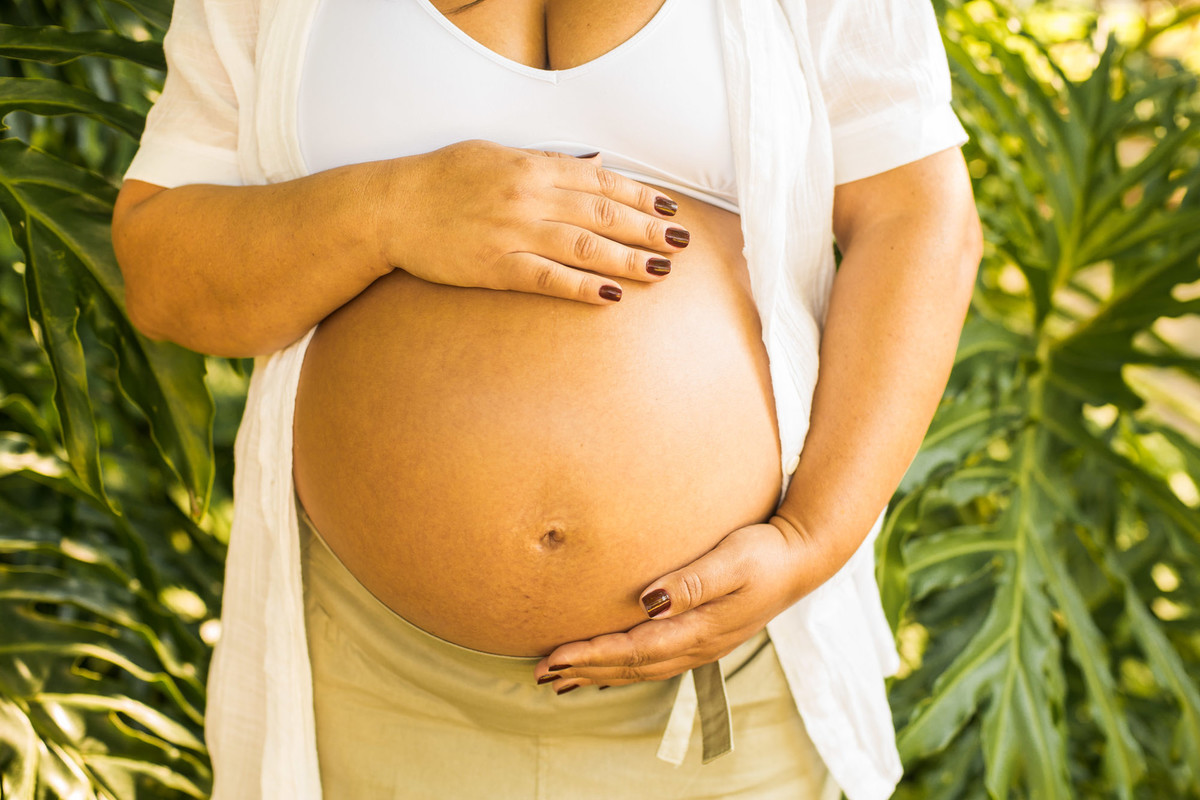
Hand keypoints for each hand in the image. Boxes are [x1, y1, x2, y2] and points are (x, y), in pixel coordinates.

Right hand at [373, 139, 688, 303]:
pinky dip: (583, 287)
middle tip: (680, 242)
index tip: (669, 209)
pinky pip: (549, 279)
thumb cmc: (441, 179)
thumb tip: (594, 164)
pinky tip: (612, 295)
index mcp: (532, 166)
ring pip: (585, 247)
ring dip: (628, 259)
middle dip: (647, 228)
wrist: (391, 208)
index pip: (601, 181)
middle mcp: (529, 197)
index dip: (640, 196)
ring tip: (661, 269)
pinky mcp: (497, 268)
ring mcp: (514, 233)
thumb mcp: (496, 154)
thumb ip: (548, 160)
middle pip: (603, 214)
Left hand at [533, 515, 840, 689]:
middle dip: (584, 670)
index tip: (553, 658)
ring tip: (563, 680)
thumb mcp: (730, 560)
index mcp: (698, 629)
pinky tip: (609, 669)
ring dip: (600, 673)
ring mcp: (702, 645)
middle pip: (631, 666)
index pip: (632, 649)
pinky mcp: (704, 636)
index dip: (590, 655)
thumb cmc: (764, 553)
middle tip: (541, 674)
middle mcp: (697, 645)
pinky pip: (655, 662)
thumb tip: (649, 601)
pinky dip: (625, 668)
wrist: (802, 558)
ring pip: (641, 668)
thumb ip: (691, 583)